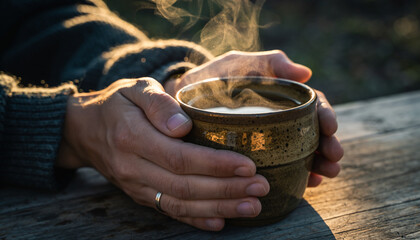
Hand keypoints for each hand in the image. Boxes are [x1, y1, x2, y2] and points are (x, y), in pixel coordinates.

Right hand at [57, 78, 269, 230]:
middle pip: (185, 186)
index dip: (215, 164)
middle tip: (260, 188)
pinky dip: (196, 220)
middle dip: (226, 190)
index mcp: (132, 137)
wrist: (85, 131)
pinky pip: (169, 211)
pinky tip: (221, 222)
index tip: (247, 165)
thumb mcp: (135, 89)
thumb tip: (182, 127)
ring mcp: (136, 186)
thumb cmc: (118, 104)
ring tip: (252, 207)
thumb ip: (159, 104)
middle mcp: (133, 168)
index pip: (179, 157)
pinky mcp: (140, 196)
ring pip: (180, 203)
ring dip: (219, 208)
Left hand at [165, 50, 343, 186]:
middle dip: (327, 145)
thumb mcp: (240, 64)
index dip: (325, 116)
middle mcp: (280, 120)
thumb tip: (305, 72)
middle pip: (312, 132)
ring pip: (302, 152)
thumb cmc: (216, 78)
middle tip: (333, 159)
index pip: (311, 106)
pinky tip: (305, 184)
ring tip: (325, 175)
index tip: (331, 128)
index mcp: (281, 97)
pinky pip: (282, 167)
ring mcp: (271, 139)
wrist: (187, 98)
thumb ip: (268, 63)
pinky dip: (298, 175)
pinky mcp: (258, 155)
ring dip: (318, 164)